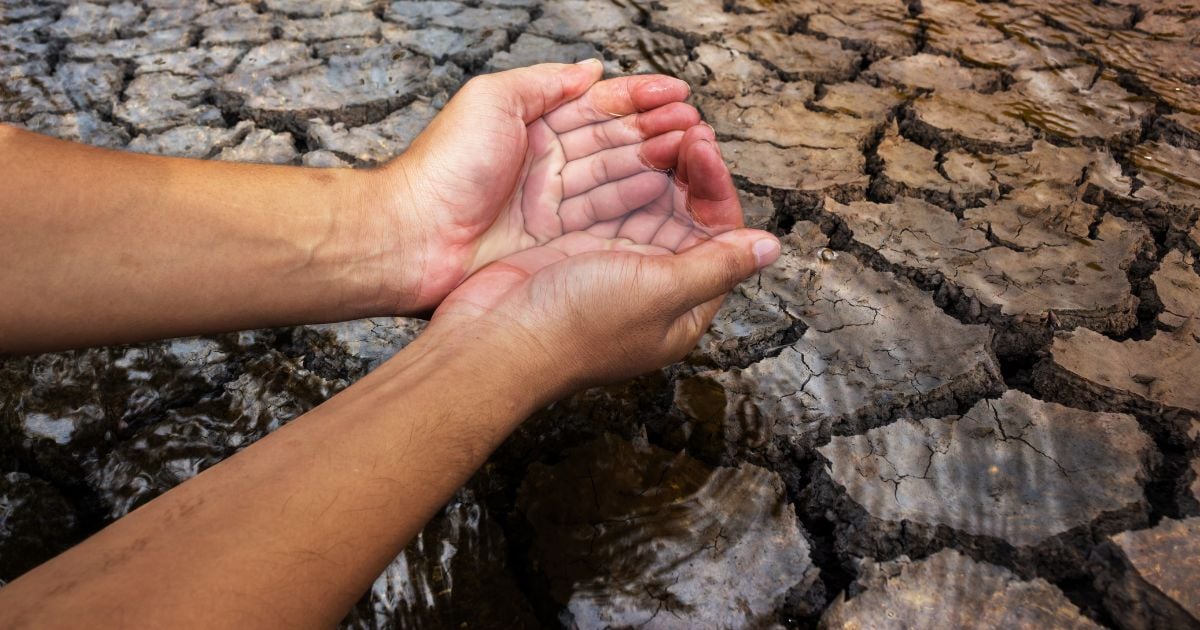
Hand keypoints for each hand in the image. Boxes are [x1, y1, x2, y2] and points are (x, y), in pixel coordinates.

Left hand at [367, 61, 701, 311]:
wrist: (410, 238)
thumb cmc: (441, 168)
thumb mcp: (491, 100)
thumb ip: (544, 83)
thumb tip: (590, 69)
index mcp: (531, 124)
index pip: (597, 106)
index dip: (638, 98)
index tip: (677, 94)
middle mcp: (546, 163)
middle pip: (613, 141)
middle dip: (657, 129)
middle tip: (695, 125)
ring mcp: (552, 204)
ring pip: (616, 177)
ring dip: (655, 163)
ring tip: (692, 152)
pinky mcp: (555, 241)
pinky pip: (605, 216)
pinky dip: (638, 202)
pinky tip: (666, 190)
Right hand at [425, 128, 781, 396]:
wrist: (495, 339)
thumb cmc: (576, 327)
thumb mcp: (659, 292)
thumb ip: (716, 266)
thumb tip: (771, 247)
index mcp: (684, 306)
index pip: (719, 236)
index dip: (716, 188)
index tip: (704, 147)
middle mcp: (654, 286)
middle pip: (687, 216)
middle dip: (691, 172)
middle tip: (688, 127)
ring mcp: (615, 267)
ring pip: (650, 205)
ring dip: (659, 167)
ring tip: (662, 129)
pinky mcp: (578, 250)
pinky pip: (612, 205)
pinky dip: (622, 176)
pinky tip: (624, 148)